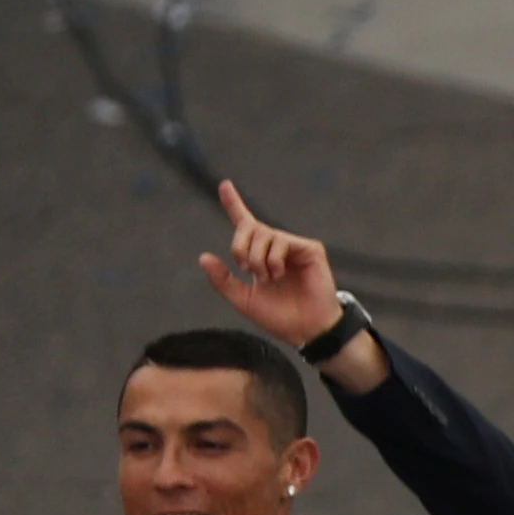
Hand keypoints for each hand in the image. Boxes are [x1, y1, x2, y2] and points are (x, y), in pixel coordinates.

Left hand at [199, 183, 385, 390]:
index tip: (224, 185)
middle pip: (249, 228)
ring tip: (268, 277)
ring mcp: (294, 246)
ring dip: (257, 258)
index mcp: (260, 256)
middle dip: (240, 248)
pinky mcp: (310, 249)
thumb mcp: (242, 300)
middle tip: (247, 270)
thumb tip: (204, 257)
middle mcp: (277, 246)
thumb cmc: (278, 317)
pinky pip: (282, 241)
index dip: (234, 203)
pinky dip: (274, 259)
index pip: (245, 224)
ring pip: (263, 234)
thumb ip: (223, 280)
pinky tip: (279, 274)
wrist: (305, 330)